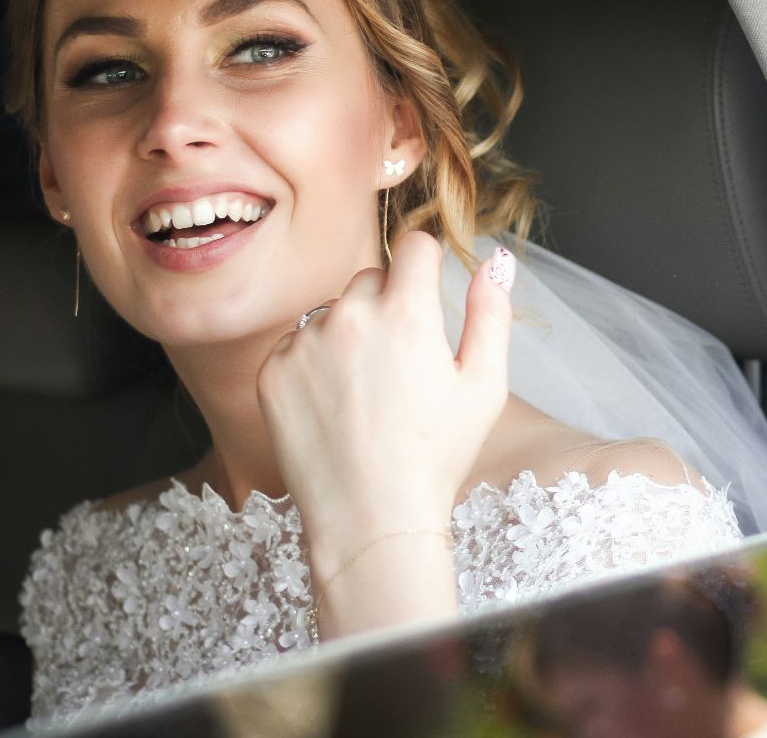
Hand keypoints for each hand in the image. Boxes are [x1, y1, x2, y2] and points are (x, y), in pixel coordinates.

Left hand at [257, 231, 515, 562]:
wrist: (370, 520)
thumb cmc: (435, 459)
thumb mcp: (484, 387)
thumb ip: (491, 314)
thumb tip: (494, 261)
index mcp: (407, 313)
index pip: (413, 246)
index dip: (425, 267)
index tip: (425, 294)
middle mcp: (349, 316)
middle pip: (370, 278)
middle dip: (386, 305)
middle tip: (399, 366)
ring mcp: (304, 343)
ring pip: (331, 313)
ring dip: (347, 335)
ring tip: (365, 395)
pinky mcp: (272, 372)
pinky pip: (295, 345)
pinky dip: (312, 366)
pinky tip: (334, 409)